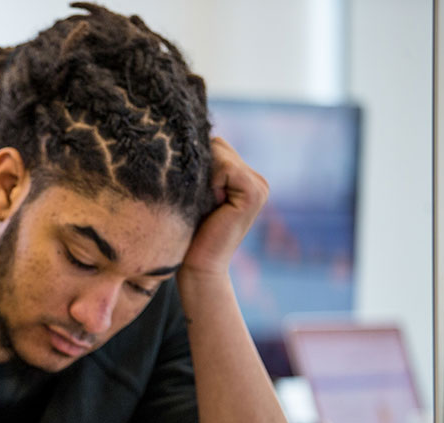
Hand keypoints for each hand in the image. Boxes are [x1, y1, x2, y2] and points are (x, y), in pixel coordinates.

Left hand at [180, 137, 268, 278]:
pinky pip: (225, 167)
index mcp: (244, 178)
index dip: (196, 163)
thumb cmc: (188, 233)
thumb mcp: (193, 194)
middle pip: (217, 145)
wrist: (198, 267)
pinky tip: (210, 204)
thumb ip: (200, 168)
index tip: (191, 193)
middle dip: (199, 167)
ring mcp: (259, 185)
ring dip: (202, 176)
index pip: (215, 146)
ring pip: (219, 153)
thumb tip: (184, 135)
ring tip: (202, 204)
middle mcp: (257, 180)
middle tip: (196, 200)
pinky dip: (210, 182)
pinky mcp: (255, 193)